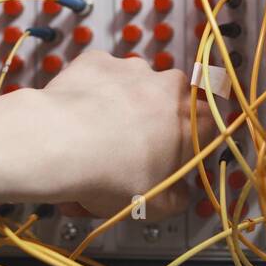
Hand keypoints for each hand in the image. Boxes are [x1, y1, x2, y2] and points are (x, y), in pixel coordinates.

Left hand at [38, 51, 211, 218]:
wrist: (60, 143)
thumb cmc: (114, 175)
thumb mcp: (156, 205)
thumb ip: (177, 197)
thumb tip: (180, 191)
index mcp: (195, 118)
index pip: (205, 129)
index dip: (182, 148)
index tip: (163, 164)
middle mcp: (169, 84)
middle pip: (163, 109)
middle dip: (147, 130)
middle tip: (122, 159)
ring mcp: (132, 68)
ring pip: (129, 92)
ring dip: (117, 111)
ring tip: (90, 145)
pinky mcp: (97, 60)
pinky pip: (98, 79)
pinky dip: (90, 95)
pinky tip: (74, 119)